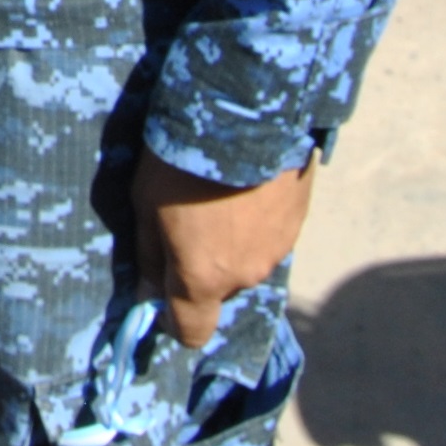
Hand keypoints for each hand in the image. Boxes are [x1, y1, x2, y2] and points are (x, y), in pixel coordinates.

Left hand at [131, 148, 316, 348]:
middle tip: (184, 218)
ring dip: (230, 240)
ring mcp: (278, 250)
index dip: (173, 322)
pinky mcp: (299, 221)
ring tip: (216, 193)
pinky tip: (243, 184)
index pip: (192, 331)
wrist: (244, 114)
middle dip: (200, 266)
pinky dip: (254, 219)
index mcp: (205, 278)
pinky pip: (268, 234)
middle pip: (217, 288)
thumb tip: (147, 295)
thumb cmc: (182, 160)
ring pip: (245, 259)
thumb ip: (149, 257)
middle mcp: (246, 274)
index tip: (160, 300)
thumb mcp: (146, 204)